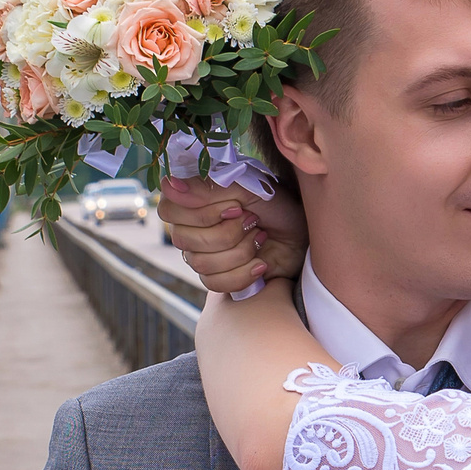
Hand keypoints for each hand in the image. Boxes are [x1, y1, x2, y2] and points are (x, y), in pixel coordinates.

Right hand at [157, 176, 307, 293]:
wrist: (301, 233)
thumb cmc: (275, 204)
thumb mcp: (245, 187)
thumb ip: (207, 187)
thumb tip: (170, 185)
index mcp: (190, 200)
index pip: (169, 210)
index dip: (202, 213)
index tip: (235, 207)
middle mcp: (189, 227)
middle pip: (184, 240)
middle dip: (228, 232)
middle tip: (254, 221)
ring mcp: (200, 254)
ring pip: (200, 263)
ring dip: (240, 251)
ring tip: (260, 238)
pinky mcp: (217, 277)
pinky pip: (214, 284)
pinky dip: (243, 274)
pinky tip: (261, 263)